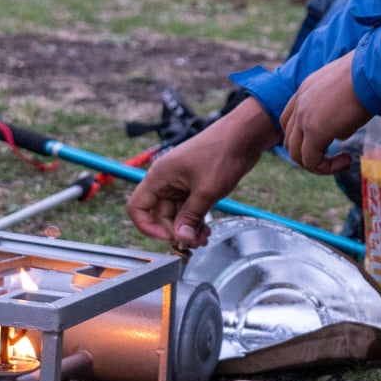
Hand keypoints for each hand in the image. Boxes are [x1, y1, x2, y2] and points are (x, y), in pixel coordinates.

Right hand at [126, 100, 277, 247]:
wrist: (243, 136)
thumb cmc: (221, 154)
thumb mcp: (206, 191)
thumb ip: (191, 217)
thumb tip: (181, 238)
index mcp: (159, 177)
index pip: (137, 208)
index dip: (148, 227)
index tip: (168, 238)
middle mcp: (165, 180)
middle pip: (159, 215)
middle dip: (175, 231)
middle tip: (193, 243)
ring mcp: (180, 183)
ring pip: (176, 214)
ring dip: (187, 228)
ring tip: (203, 239)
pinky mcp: (194, 185)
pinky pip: (188, 208)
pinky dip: (195, 221)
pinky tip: (206, 230)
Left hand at [280, 53, 369, 174]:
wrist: (372, 71)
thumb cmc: (368, 77)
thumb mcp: (346, 93)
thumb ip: (337, 113)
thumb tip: (339, 133)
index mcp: (306, 89)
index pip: (290, 119)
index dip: (304, 136)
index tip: (329, 140)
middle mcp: (300, 102)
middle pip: (290, 139)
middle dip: (308, 153)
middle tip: (332, 156)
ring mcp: (304, 117)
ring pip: (296, 153)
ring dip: (316, 164)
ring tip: (341, 162)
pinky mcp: (315, 131)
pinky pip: (311, 161)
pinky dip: (326, 168)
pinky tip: (346, 161)